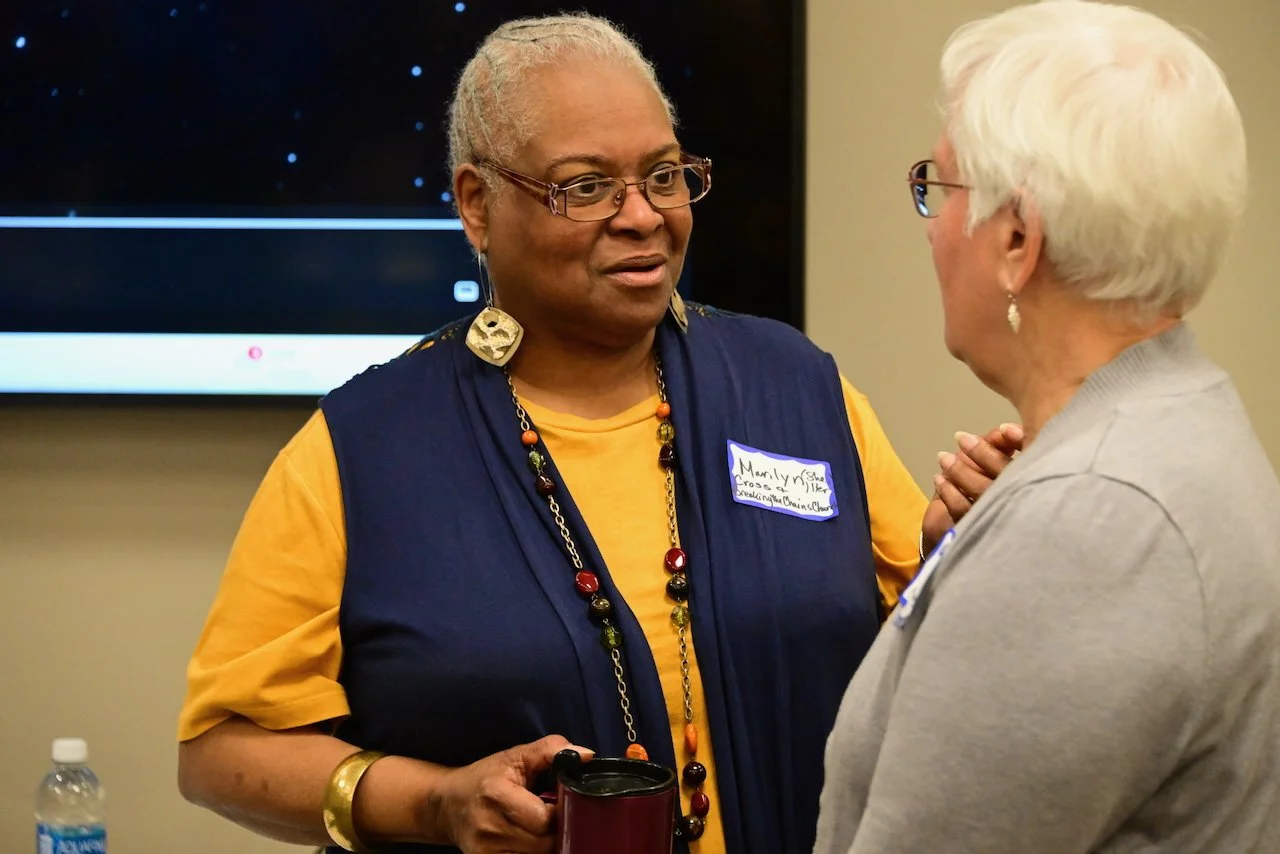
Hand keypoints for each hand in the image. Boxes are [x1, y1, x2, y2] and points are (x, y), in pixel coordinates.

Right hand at [430, 735, 593, 853]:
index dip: (562, 813)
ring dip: (547, 846)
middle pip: (544, 843)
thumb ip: (551, 750)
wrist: (448, 804)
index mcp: (497, 794)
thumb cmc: (486, 778)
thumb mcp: (516, 756)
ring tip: (545, 830)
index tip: (565, 804)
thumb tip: (586, 755)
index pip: (545, 818)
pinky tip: (532, 841)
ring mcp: (486, 850)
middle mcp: (489, 826)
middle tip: (559, 819)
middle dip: (558, 832)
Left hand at [921, 423, 1023, 552]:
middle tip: (961, 438)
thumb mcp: (1003, 467)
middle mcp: (1023, 505)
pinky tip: (940, 479)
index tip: (1003, 429)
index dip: (1019, 441)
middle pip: (1006, 475)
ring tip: (944, 458)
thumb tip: (1001, 431)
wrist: (980, 545)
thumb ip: (1005, 448)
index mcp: (1035, 485)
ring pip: (982, 493)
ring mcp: (1001, 521)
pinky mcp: (979, 532)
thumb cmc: (998, 496)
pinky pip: (963, 511)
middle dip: (982, 453)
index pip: (1031, 460)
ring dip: (959, 472)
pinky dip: (949, 492)